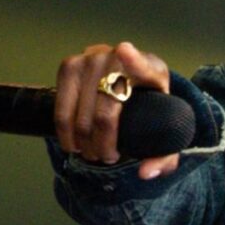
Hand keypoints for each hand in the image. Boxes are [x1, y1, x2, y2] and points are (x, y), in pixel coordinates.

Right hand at [54, 41, 179, 179]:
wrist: (132, 82)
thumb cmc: (149, 107)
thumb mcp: (164, 131)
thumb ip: (163, 157)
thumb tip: (145, 173)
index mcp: (151, 69)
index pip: (142, 64)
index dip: (133, 60)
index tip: (125, 51)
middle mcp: (119, 57)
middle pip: (104, 112)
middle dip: (102, 145)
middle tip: (107, 157)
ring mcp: (91, 58)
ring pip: (78, 113)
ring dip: (82, 142)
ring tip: (91, 152)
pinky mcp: (69, 65)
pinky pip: (60, 107)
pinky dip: (65, 131)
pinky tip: (74, 142)